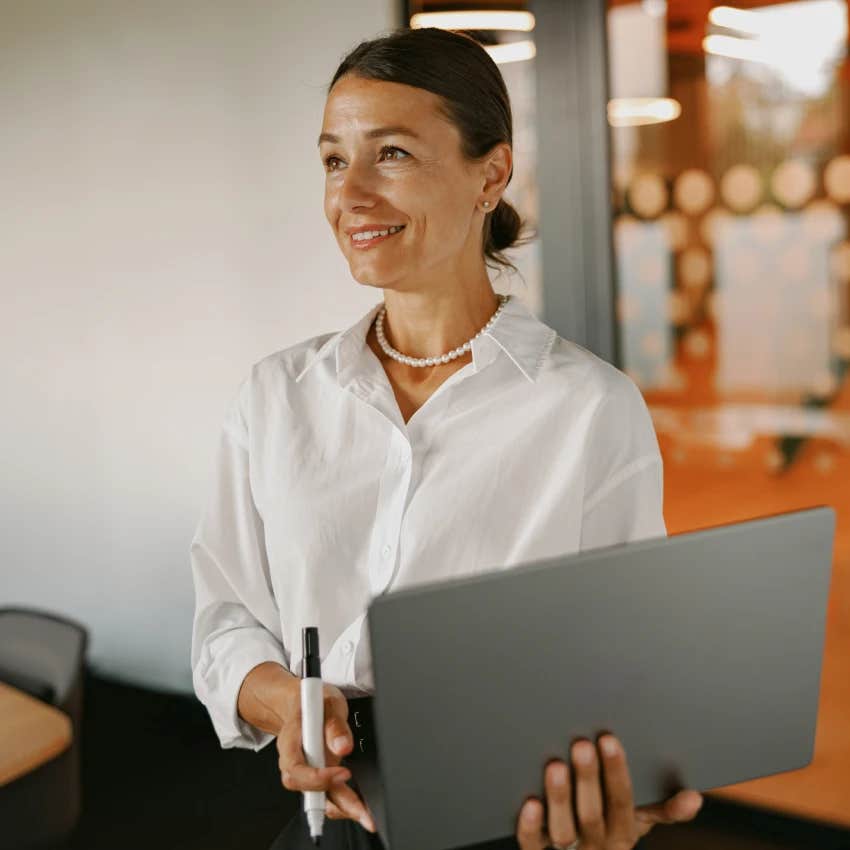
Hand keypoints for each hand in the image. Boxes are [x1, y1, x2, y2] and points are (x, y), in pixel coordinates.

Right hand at [276, 682, 376, 832]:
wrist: (304, 703)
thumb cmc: (314, 703)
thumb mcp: (328, 703)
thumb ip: (335, 724)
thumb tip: (343, 747)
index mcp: (290, 742)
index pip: (297, 769)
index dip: (318, 777)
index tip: (344, 773)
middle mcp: (295, 762)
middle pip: (308, 791)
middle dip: (336, 803)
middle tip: (362, 811)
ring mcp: (306, 772)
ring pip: (318, 798)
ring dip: (342, 807)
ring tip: (365, 814)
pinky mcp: (317, 776)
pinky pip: (326, 795)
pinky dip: (342, 803)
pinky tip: (359, 807)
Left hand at [516, 735, 702, 848]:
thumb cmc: (610, 825)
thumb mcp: (639, 820)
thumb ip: (664, 809)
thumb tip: (695, 797)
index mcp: (623, 834)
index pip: (622, 803)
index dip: (617, 773)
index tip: (608, 738)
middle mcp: (596, 846)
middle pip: (592, 816)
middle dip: (588, 779)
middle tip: (581, 744)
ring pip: (564, 831)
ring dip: (560, 799)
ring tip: (555, 765)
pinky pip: (532, 846)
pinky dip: (531, 826)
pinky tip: (530, 801)